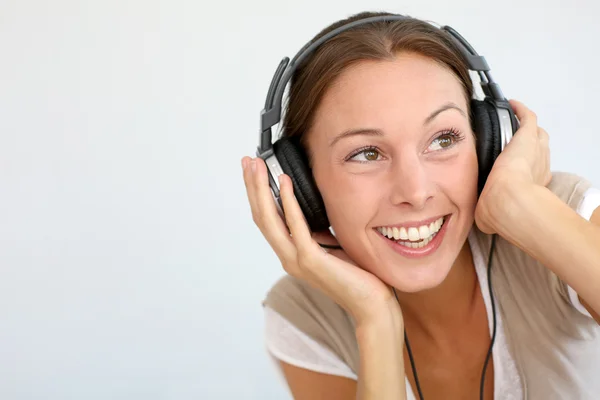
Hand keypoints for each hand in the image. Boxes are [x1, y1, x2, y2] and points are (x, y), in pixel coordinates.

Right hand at [242, 156, 401, 324]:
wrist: (371, 305)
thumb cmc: (357, 276)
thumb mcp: (332, 244)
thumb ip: (317, 230)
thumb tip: (311, 205)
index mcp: (292, 253)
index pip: (267, 220)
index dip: (257, 194)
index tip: (254, 170)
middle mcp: (289, 257)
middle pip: (261, 217)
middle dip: (253, 187)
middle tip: (247, 161)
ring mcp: (297, 260)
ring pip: (270, 220)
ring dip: (261, 190)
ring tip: (257, 166)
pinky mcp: (311, 261)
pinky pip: (295, 227)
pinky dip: (288, 202)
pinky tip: (285, 183)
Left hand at [475, 99, 550, 233]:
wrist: (508, 200)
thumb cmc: (501, 209)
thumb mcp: (490, 215)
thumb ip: (488, 214)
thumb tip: (483, 220)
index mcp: (532, 185)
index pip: (531, 171)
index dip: (524, 169)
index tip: (514, 169)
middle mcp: (539, 166)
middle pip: (538, 151)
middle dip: (529, 148)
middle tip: (515, 144)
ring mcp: (536, 150)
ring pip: (536, 134)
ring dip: (526, 128)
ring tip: (514, 122)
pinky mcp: (527, 136)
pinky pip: (528, 117)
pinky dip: (521, 110)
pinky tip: (512, 104)